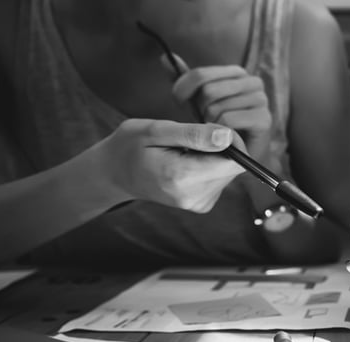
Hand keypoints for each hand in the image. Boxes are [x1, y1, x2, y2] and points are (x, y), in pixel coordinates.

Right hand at [89, 119, 244, 212]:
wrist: (115, 174)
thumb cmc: (131, 146)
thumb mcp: (156, 130)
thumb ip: (194, 134)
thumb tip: (227, 137)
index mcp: (182, 177)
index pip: (233, 162)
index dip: (231, 140)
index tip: (211, 128)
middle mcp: (193, 197)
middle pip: (233, 168)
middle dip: (222, 148)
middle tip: (193, 137)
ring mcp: (197, 204)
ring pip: (228, 173)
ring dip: (215, 157)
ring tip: (186, 151)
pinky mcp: (201, 205)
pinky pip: (220, 180)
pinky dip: (210, 167)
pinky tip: (188, 162)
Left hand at [163, 55, 272, 161]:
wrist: (240, 157)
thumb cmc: (218, 127)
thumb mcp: (198, 102)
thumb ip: (185, 81)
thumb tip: (165, 57)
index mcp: (237, 73)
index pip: (200, 74)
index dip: (182, 89)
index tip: (179, 103)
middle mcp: (253, 82)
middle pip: (208, 91)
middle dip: (199, 111)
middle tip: (205, 123)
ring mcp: (261, 100)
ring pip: (217, 107)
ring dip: (209, 125)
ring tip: (215, 132)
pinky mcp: (264, 119)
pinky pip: (228, 120)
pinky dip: (219, 132)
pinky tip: (223, 139)